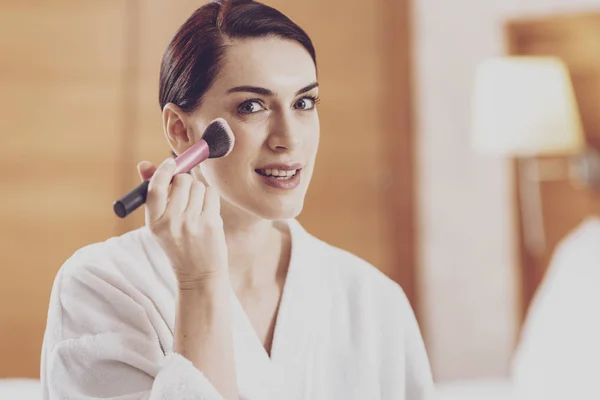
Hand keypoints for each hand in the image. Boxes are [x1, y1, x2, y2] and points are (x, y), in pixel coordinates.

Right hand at [137, 159, 228, 287]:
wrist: (198, 275)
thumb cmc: (178, 245)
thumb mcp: (160, 224)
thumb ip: (154, 194)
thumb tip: (145, 164)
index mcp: (154, 223)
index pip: (156, 187)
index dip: (164, 171)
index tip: (170, 163)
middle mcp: (171, 222)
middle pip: (182, 181)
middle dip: (186, 182)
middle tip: (186, 195)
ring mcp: (192, 223)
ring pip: (199, 186)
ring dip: (199, 192)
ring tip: (197, 210)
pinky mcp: (210, 223)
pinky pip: (211, 194)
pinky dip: (210, 198)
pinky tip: (207, 213)